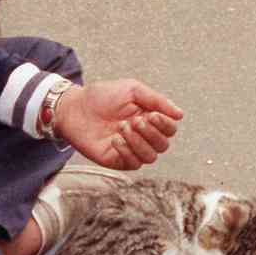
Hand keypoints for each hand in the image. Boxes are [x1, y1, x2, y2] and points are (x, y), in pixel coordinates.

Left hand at [53, 80, 182, 169]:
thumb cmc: (102, 96)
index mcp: (149, 119)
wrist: (75, 108)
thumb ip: (157, 100)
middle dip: (151, 133)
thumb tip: (180, 114)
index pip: (170, 129)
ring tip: (123, 127)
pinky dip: (127, 151)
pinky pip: (133, 164)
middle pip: (163, 145)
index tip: (152, 115)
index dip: (165, 124)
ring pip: (151, 157)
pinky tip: (115, 139)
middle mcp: (143, 136)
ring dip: (139, 142)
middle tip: (135, 120)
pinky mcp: (117, 160)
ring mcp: (131, 149)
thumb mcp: (132, 90)